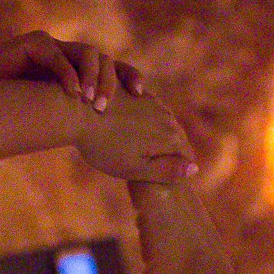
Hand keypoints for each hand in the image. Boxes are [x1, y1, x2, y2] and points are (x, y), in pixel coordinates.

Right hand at [0, 29, 144, 107]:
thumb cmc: (11, 111)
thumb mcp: (51, 117)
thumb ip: (75, 119)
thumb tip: (109, 141)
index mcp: (78, 70)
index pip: (112, 69)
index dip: (129, 78)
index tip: (142, 96)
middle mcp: (69, 55)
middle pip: (104, 60)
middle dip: (110, 82)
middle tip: (106, 107)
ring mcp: (53, 46)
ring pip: (86, 53)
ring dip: (91, 77)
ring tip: (89, 101)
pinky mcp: (34, 42)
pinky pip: (57, 53)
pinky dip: (66, 73)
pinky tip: (70, 93)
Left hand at [71, 81, 197, 183]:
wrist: (78, 112)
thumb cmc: (105, 147)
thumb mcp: (136, 168)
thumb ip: (166, 170)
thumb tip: (195, 168)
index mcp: (170, 137)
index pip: (187, 155)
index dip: (183, 168)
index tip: (176, 181)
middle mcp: (166, 116)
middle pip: (178, 137)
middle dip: (175, 152)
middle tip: (169, 169)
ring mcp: (152, 102)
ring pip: (166, 122)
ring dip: (164, 136)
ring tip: (156, 151)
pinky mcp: (137, 92)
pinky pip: (151, 110)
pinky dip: (150, 122)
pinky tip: (139, 130)